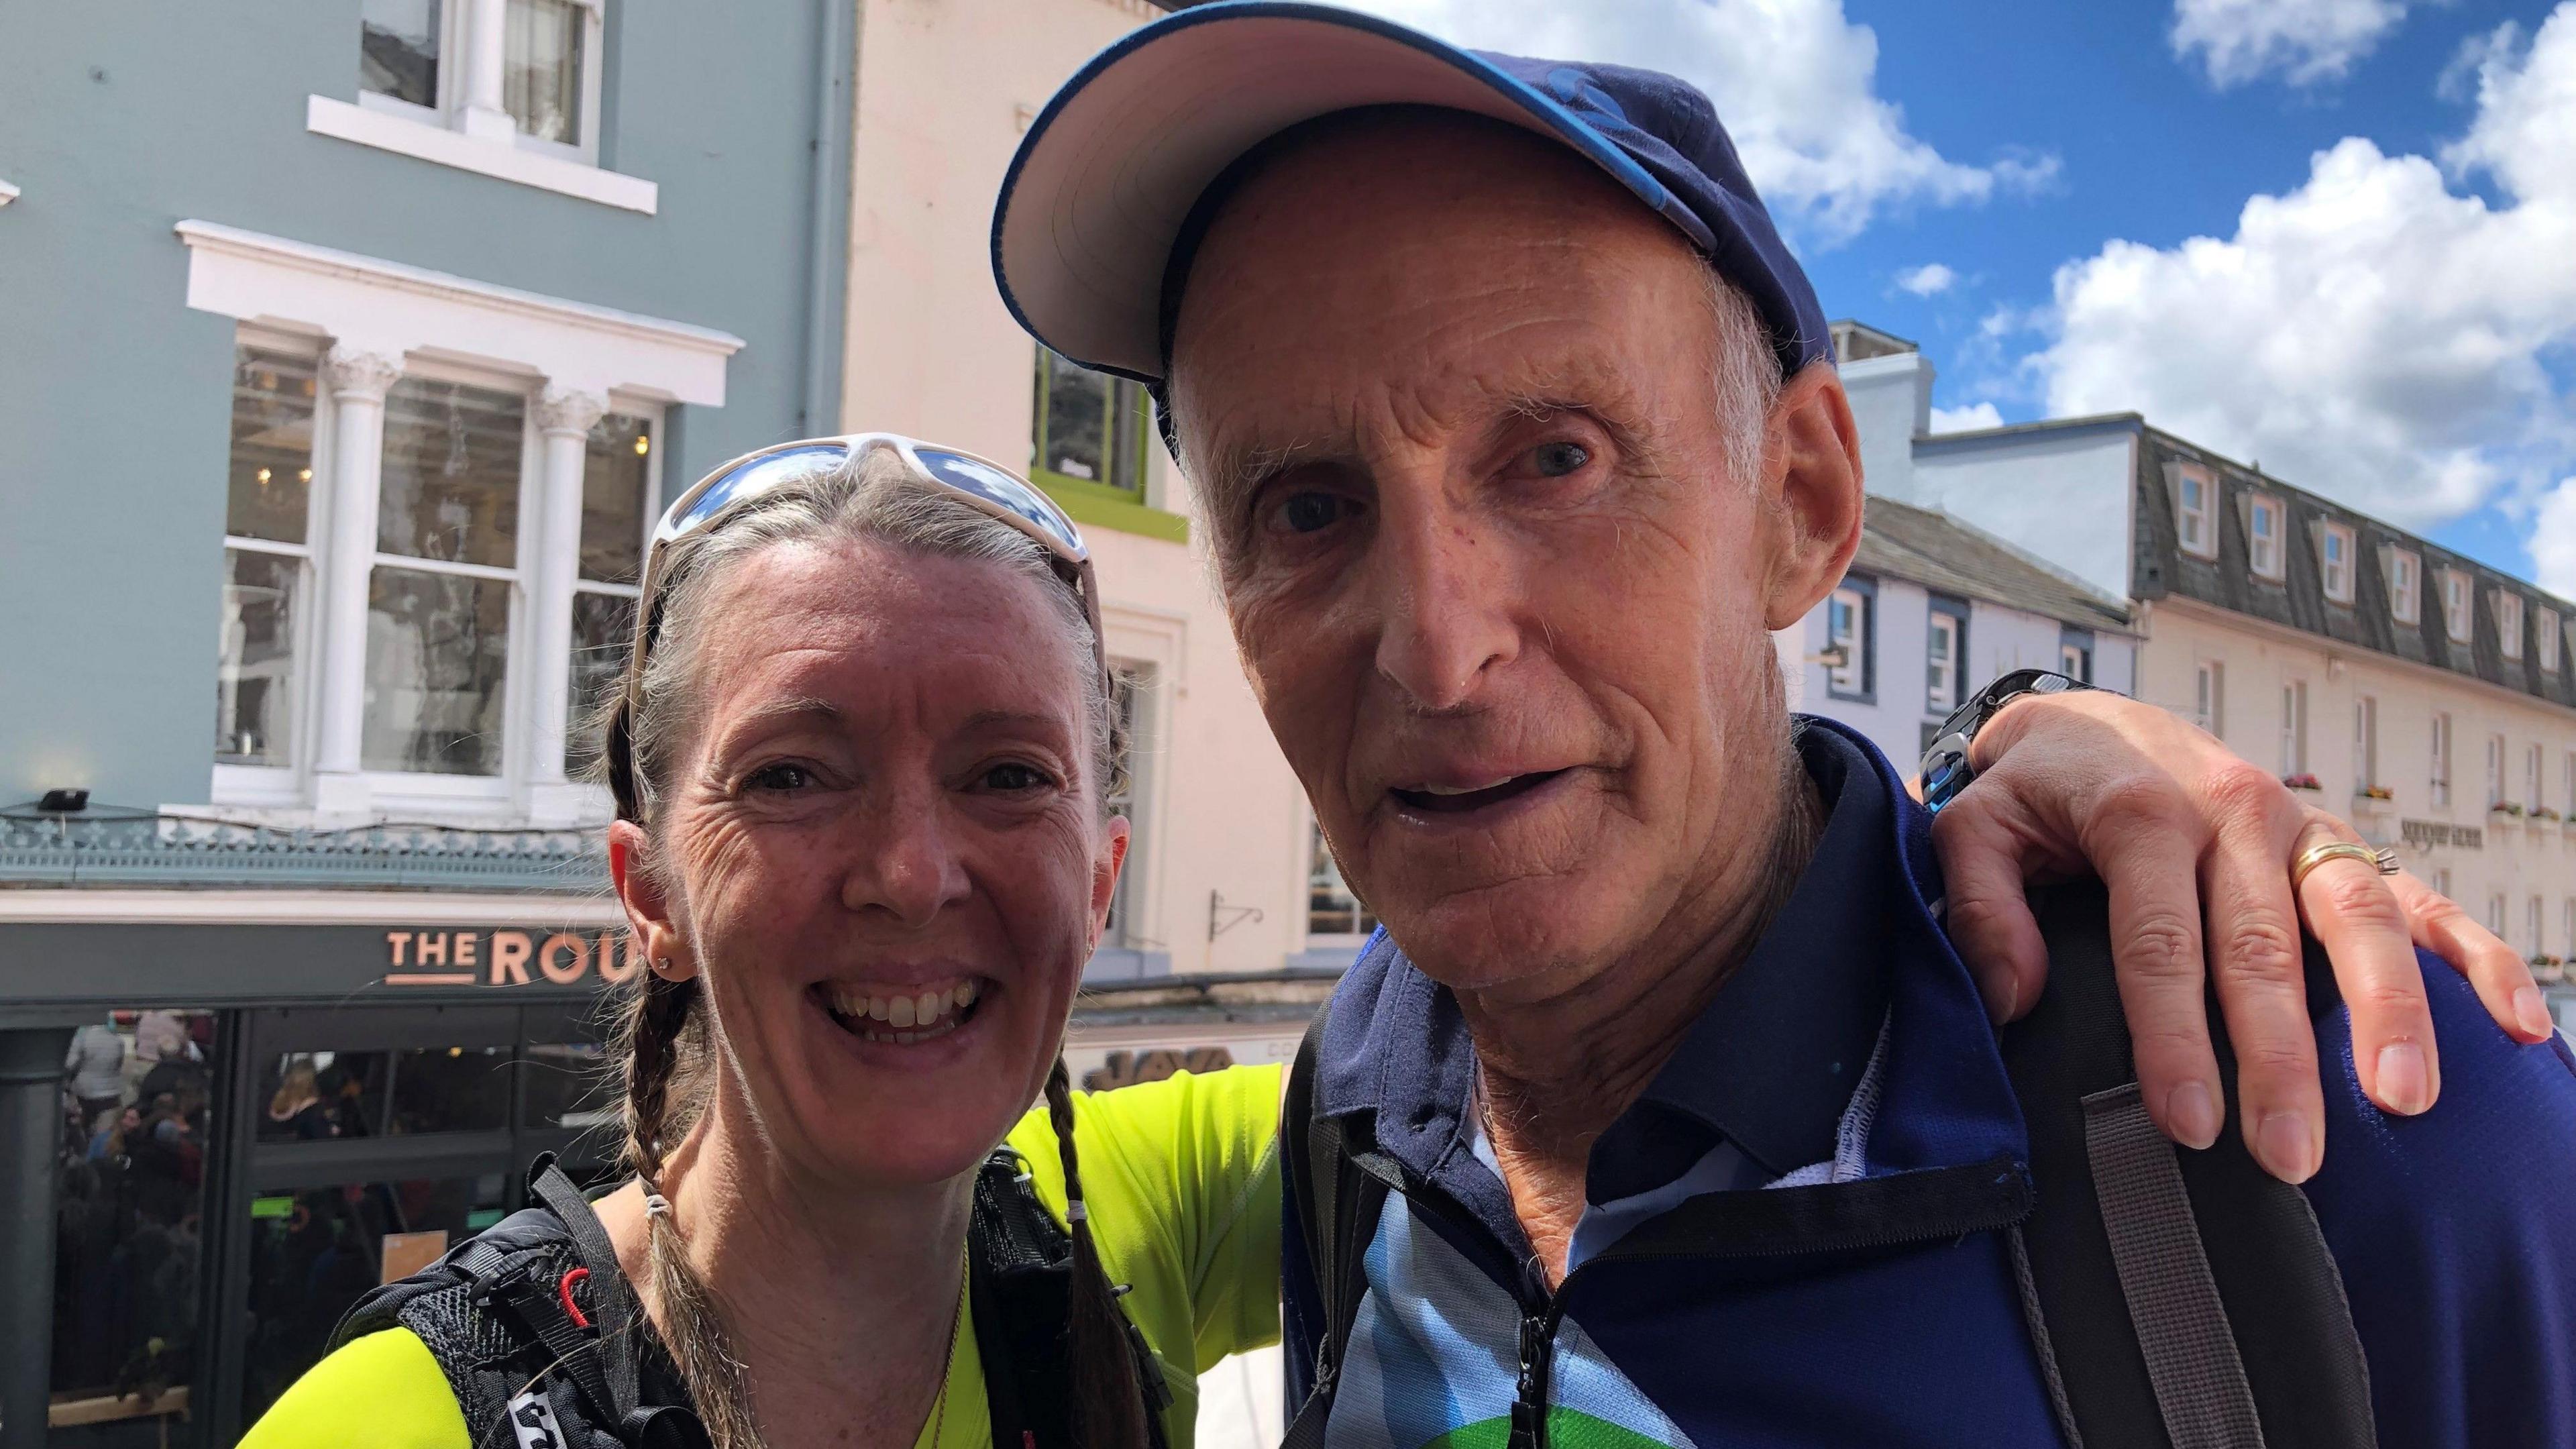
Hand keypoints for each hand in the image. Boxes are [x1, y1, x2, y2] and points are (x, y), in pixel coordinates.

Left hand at [1929, 688, 2551, 1183]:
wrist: (2091, 722)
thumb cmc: (2033, 793)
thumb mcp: (1974, 826)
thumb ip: (1980, 907)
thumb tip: (2014, 995)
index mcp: (2140, 814)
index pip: (2159, 943)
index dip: (2173, 1039)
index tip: (2188, 1123)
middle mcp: (2232, 813)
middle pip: (2264, 949)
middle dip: (2281, 1059)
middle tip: (2289, 1155)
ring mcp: (2298, 825)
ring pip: (2358, 916)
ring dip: (2389, 1011)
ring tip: (2403, 1100)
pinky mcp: (2338, 839)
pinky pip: (2416, 896)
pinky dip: (2472, 957)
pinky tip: (2516, 1026)